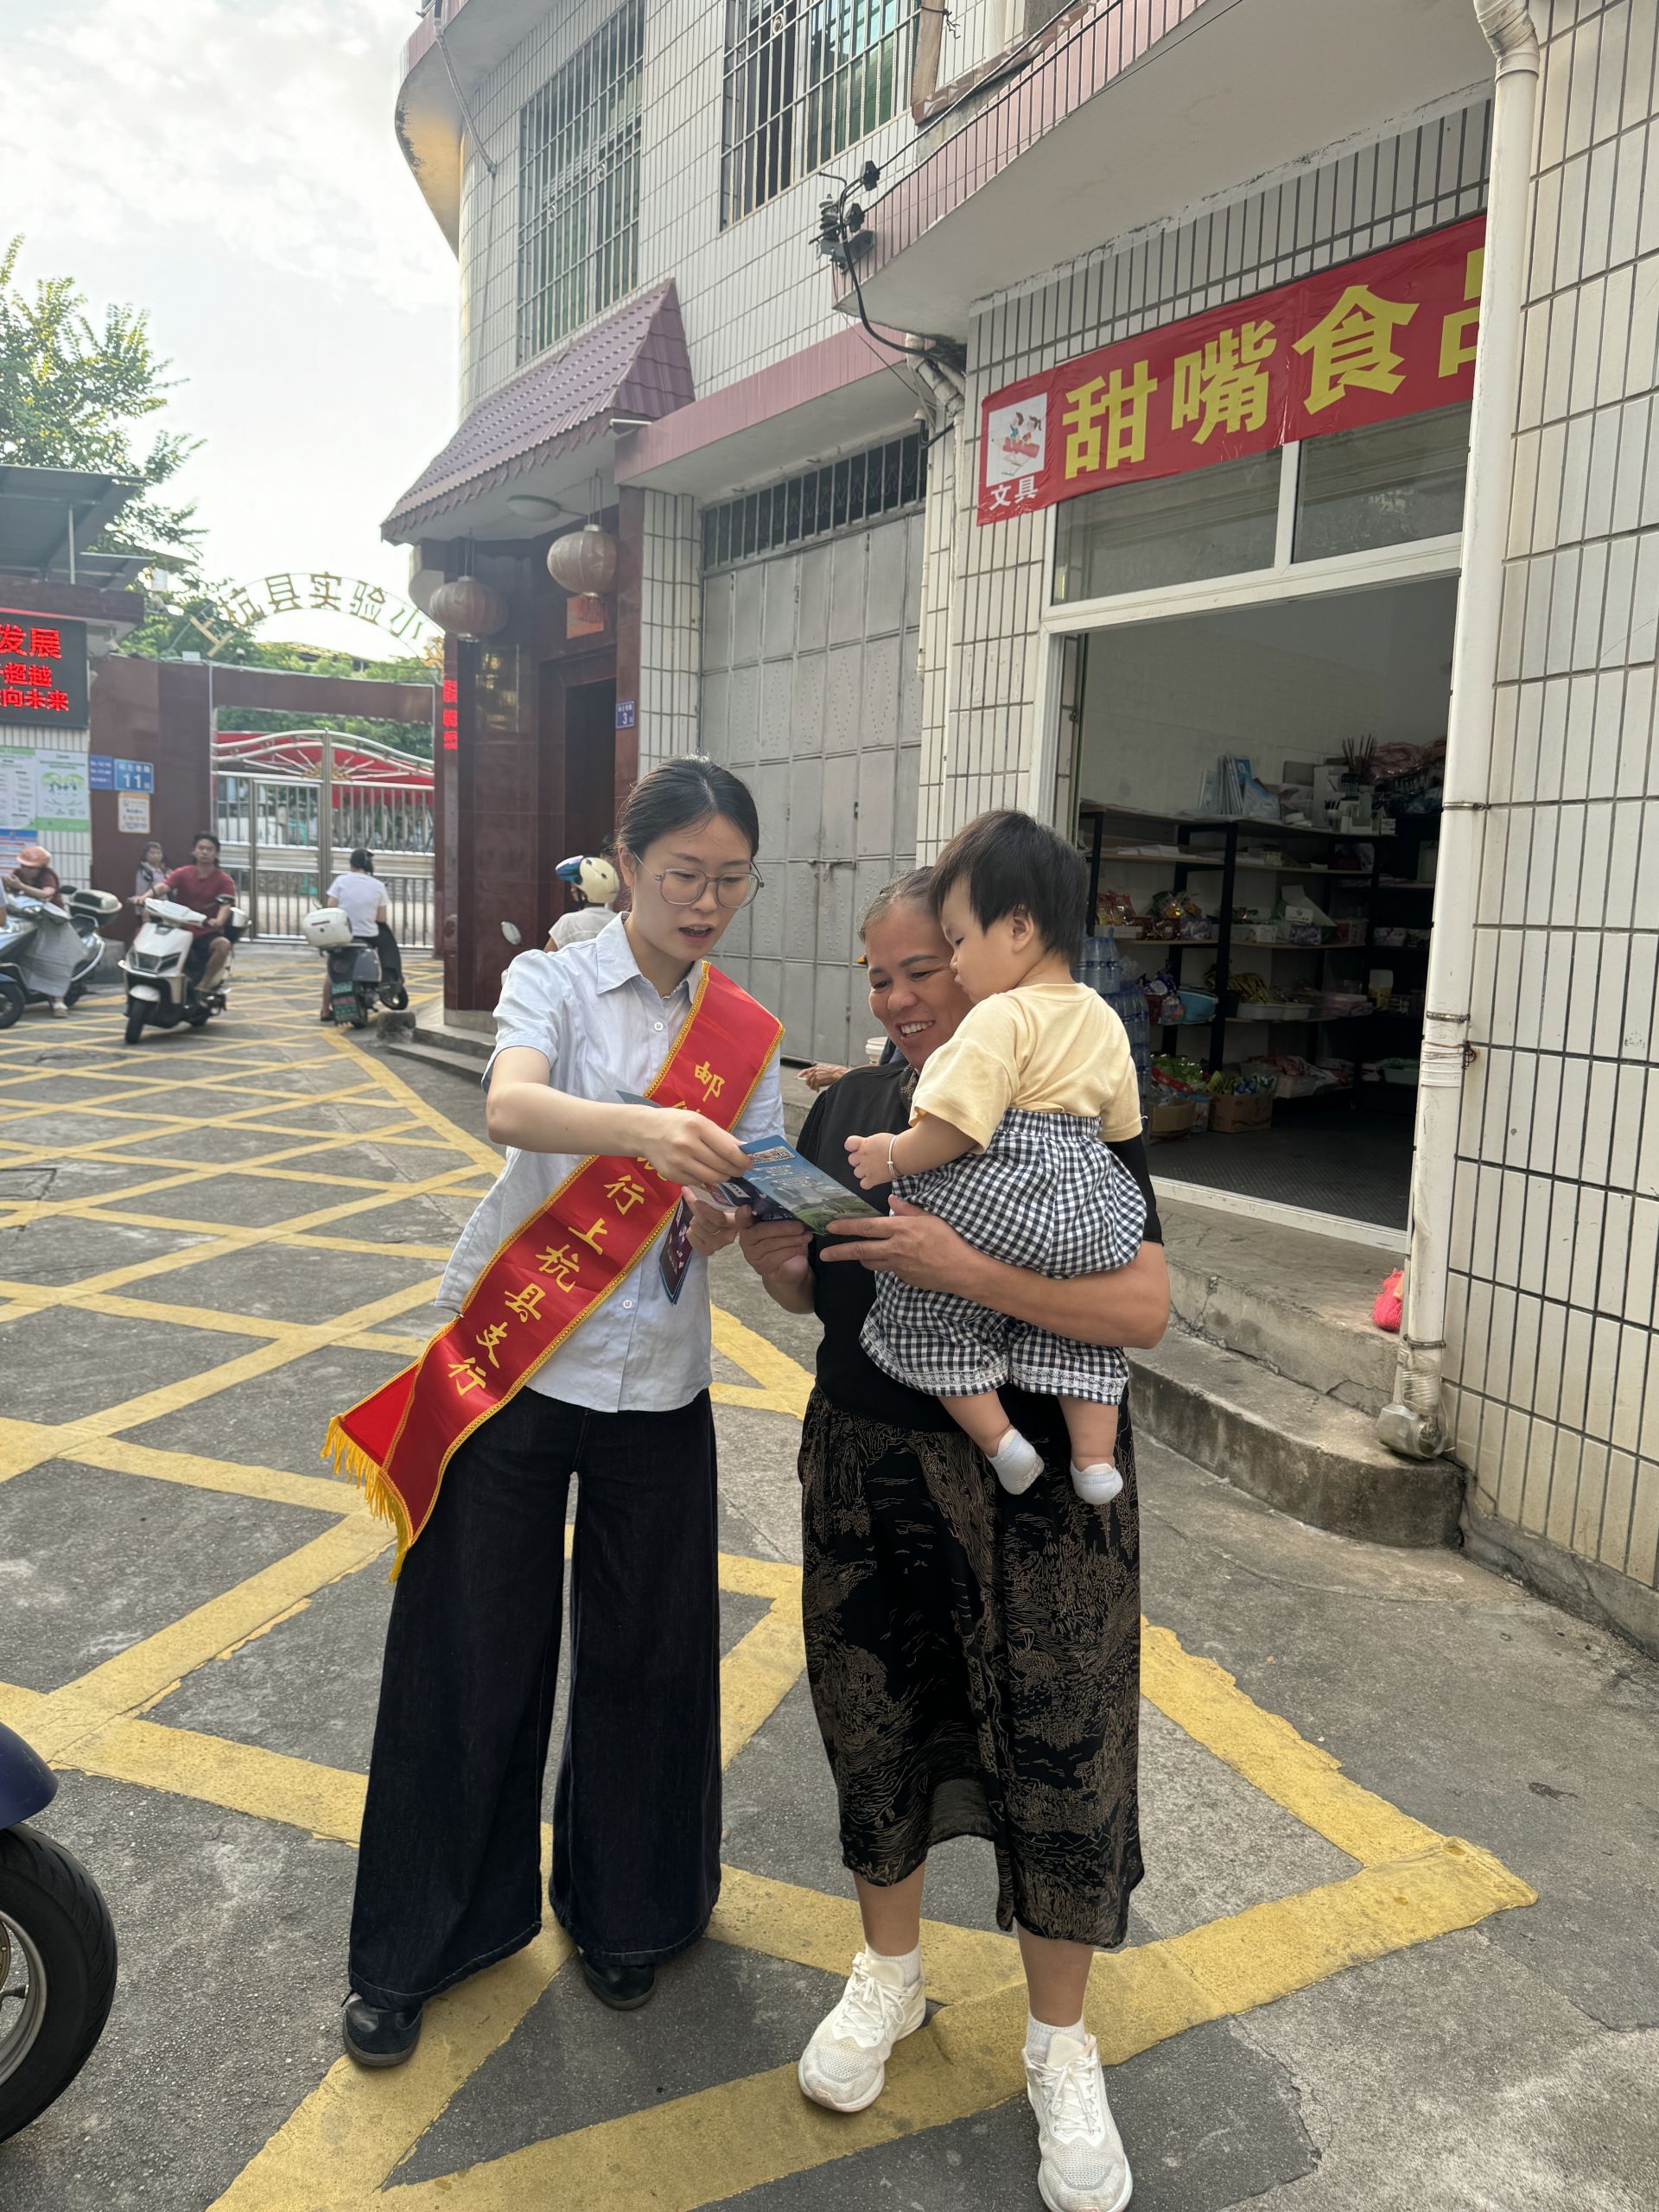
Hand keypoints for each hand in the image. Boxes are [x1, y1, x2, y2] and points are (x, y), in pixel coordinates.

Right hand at [631, 1105, 749, 1188]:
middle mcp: (687, 1145)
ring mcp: (678, 1162)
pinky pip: (698, 1182)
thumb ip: (721, 1136)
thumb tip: (744, 1150)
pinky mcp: (671, 1175)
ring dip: (723, 1177)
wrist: (644, 1131)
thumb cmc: (676, 1123)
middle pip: (721, 1166)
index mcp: (697, 1126)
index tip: (749, 1164)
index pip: (728, 1150)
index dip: (742, 1160)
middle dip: (735, 1171)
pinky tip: (708, 1173)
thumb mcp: (699, 1121)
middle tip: (740, 1171)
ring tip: (726, 1173)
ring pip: (711, 1178)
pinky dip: (707, 1180)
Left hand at [685, 1197, 738, 1255]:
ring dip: (695, 1219)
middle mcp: (728, 1237)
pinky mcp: (707, 1251)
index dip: (707, 1210)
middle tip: (695, 1200)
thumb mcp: (725, 1202)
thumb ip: (716, 1196)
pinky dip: (691, 1230)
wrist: (725, 1230)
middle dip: (696, 1208)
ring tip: (701, 1218)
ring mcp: (717, 1245)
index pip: (719, 1219)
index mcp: (736, 1222)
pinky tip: (698, 1230)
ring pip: (695, 1226)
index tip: (697, 1201)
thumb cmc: (725, 1211)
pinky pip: (690, 1235)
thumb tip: (690, 1187)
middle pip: (703, 1221)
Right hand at [737, 1206, 809, 1291]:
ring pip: (770, 1244)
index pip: (742, 1218)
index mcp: (749, 1224)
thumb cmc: (784, 1240)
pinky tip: (800, 1247)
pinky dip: (791, 1251)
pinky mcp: (761, 1266)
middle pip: (760, 1231)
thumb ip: (781, 1216)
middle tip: (800, 1226)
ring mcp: (752, 1254)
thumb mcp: (783, 1226)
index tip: (746, 1208)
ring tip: (806, 1236)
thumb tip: (794, 1208)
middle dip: (782, 1228)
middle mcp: (746, 1239)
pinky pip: (776, 1257)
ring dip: (791, 1240)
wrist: (788, 1266)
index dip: (743, 1214)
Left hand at [802, 1063, 848, 1090]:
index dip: (801, 1074)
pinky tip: (818, 1090)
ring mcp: (816, 1075)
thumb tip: (813, 1078)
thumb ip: (818, 1072)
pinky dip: (816, 1089)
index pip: (806, 1070)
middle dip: (809, 1083)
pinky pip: (814, 1086)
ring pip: (810, 1083)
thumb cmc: (834, 1073)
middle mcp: (815, 1070)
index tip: (798, 1077)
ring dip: (813, 1087)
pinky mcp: (818, 1080)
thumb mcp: (825, 1069)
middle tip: (812, 1086)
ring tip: (816, 1088)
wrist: (838, 1074)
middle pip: (808, 1078)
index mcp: (817, 1067)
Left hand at [817, 1196, 976, 1291]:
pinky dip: (887, 1264)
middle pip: (861, 1250)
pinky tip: (896, 1260)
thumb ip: (907, 1210)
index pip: (867, 1227)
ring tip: (857, 1254)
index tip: (831, 1228)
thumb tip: (891, 1200)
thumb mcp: (930, 1218)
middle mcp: (895, 1248)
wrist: (962, 1269)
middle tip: (823, 1255)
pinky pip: (889, 1270)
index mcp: (900, 1229)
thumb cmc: (949, 1240)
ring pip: (871, 1263)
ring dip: (862, 1258)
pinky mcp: (904, 1279)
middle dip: (839, 1252)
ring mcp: (898, 1266)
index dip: (847, 1227)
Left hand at [844, 1132, 895, 1188]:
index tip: (858, 1148)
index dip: (852, 1147)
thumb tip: (870, 1146)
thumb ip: (870, 1143)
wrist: (902, 1154)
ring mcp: (866, 1168)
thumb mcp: (879, 1138)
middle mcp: (862, 1156)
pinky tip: (874, 1179)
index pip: (849, 1144)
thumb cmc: (895, 1144)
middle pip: (851, 1160)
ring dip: (863, 1172)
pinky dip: (868, 1183)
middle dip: (859, 1161)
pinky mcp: (872, 1179)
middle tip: (870, 1160)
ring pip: (856, 1173)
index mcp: (864, 1144)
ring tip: (874, 1170)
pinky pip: (863, 1184)